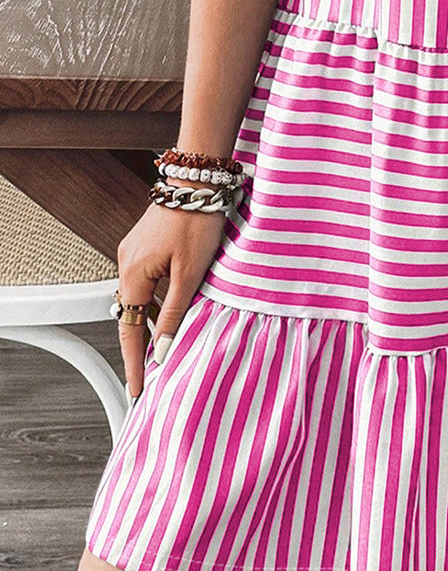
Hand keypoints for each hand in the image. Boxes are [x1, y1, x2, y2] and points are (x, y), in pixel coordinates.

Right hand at [116, 203, 227, 397]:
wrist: (198, 181)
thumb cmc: (196, 221)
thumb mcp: (190, 274)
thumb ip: (176, 313)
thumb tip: (165, 348)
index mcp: (133, 275)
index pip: (130, 331)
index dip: (134, 363)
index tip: (137, 389)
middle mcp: (127, 264)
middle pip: (130, 316)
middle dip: (141, 346)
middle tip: (151, 375)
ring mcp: (134, 253)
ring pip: (139, 299)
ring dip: (150, 322)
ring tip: (164, 348)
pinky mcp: (145, 245)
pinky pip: (145, 282)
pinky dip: (155, 301)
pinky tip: (170, 311)